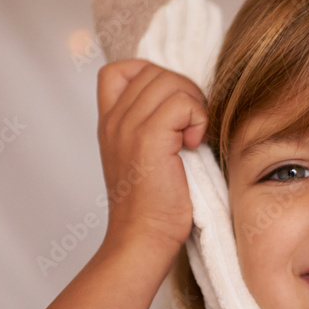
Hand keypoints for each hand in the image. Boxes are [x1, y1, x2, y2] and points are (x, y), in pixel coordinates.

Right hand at [96, 59, 206, 257]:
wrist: (144, 238)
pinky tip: (195, 145)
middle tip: (191, 127)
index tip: (172, 108)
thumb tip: (188, 105)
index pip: (120, 70)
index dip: (152, 75)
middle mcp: (114, 120)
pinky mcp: (147, 138)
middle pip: (153, 70)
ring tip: (193, 137)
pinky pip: (182, 102)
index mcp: (110, 123)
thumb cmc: (155, 207)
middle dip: (184, 91)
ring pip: (169, 81)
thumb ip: (156, 127)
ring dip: (193, 105)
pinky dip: (198, 118)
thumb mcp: (147, 159)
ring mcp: (127, 127)